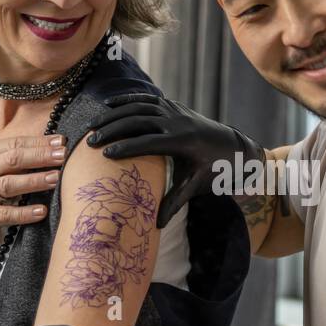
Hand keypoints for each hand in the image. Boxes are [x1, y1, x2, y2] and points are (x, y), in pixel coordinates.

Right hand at [0, 135, 66, 230]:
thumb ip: (12, 156)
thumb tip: (51, 146)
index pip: (14, 144)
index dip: (38, 142)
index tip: (60, 142)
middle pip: (12, 160)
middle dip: (39, 157)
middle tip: (63, 156)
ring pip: (8, 184)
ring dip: (33, 181)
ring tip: (55, 179)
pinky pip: (4, 214)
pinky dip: (23, 213)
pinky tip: (41, 211)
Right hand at [86, 93, 265, 227]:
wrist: (235, 148)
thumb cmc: (215, 170)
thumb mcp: (196, 186)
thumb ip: (175, 202)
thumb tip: (156, 226)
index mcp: (184, 142)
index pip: (148, 143)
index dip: (126, 147)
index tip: (105, 154)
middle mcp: (178, 122)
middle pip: (138, 121)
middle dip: (113, 130)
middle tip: (91, 141)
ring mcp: (176, 111)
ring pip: (140, 107)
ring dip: (115, 114)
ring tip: (93, 125)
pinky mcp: (174, 106)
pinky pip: (147, 99)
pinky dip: (127, 100)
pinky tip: (109, 104)